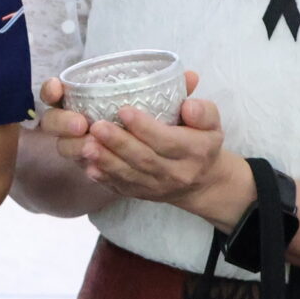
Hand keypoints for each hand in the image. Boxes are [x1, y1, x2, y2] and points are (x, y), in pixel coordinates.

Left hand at [77, 72, 238, 215]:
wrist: (202, 183)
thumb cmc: (202, 143)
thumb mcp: (212, 124)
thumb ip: (203, 111)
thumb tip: (188, 104)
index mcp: (195, 151)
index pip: (168, 141)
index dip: (145, 127)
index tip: (123, 110)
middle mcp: (176, 172)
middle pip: (144, 158)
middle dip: (118, 142)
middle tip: (96, 126)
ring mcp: (156, 186)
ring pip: (129, 174)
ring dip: (106, 160)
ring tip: (87, 144)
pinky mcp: (141, 194)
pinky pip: (120, 187)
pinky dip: (103, 177)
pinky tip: (88, 165)